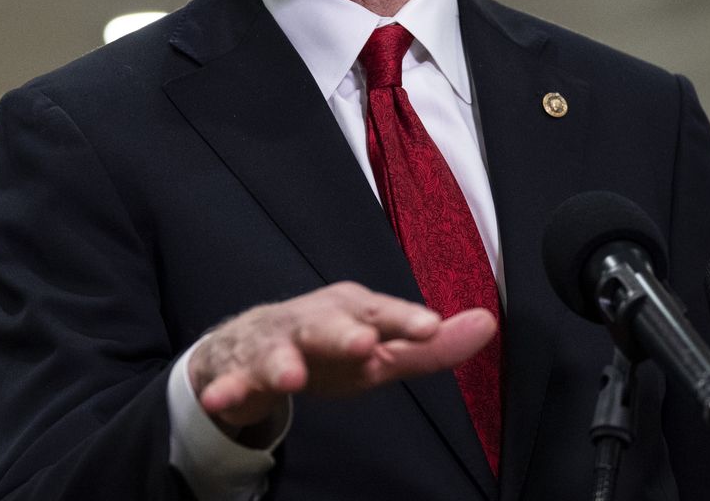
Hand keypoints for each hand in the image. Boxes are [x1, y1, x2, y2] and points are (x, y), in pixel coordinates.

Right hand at [188, 281, 496, 432]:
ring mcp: (272, 344)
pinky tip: (221, 399)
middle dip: (342, 332)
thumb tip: (488, 322)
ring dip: (282, 362)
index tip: (430, 328)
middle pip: (327, 325)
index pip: (382, 314)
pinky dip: (225, 389)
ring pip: (276, 352)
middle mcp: (311, 321)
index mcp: (351, 311)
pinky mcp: (237, 370)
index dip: (404, 320)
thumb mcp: (382, 351)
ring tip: (291, 377)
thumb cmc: (328, 348)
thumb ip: (431, 347)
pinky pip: (230, 381)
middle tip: (364, 343)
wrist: (248, 348)